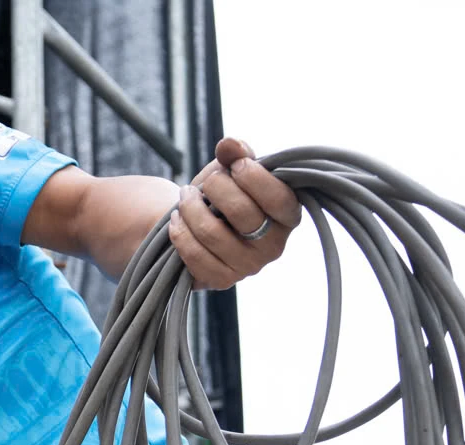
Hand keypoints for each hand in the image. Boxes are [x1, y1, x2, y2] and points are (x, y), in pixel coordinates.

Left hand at [168, 138, 301, 289]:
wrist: (199, 227)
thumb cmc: (223, 195)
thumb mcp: (231, 171)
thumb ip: (235, 154)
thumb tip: (230, 143)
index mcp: (288, 215)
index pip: (278, 197)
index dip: (253, 177)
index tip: (234, 165)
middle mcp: (275, 245)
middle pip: (242, 213)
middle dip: (216, 188)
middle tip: (206, 181)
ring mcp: (249, 267)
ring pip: (212, 234)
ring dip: (191, 208)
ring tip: (185, 196)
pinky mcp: (223, 280)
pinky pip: (195, 255)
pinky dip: (180, 232)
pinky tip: (176, 220)